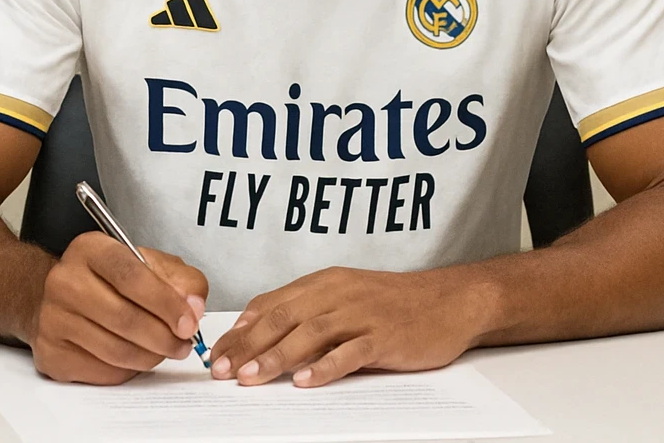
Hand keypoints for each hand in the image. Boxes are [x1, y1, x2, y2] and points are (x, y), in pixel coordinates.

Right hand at [30, 233, 207, 384]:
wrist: (62, 296)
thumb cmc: (111, 279)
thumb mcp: (149, 264)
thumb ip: (180, 279)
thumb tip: (194, 307)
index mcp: (90, 249)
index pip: (131, 276)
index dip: (165, 303)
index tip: (189, 322)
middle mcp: (64, 281)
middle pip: (123, 318)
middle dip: (163, 337)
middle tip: (183, 344)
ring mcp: (53, 319)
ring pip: (115, 350)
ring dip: (150, 356)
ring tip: (165, 351)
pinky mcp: (50, 354)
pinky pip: (101, 372)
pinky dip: (128, 370)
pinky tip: (136, 357)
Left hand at [209, 265, 478, 388]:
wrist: (447, 300)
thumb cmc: (392, 303)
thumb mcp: (345, 298)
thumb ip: (308, 312)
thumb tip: (260, 331)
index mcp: (324, 283)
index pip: (272, 304)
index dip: (241, 329)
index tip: (216, 353)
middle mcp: (338, 293)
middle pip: (284, 318)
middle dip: (248, 346)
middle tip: (221, 371)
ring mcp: (361, 314)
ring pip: (310, 333)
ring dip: (277, 356)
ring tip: (251, 379)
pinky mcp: (384, 336)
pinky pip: (350, 351)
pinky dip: (325, 366)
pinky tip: (305, 381)